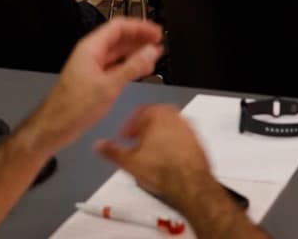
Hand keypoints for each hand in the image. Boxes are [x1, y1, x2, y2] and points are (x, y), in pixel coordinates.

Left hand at [27, 18, 162, 151]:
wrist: (54, 127)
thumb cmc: (74, 107)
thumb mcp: (108, 86)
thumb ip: (132, 67)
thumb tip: (151, 51)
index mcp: (91, 48)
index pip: (118, 27)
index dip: (139, 27)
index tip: (156, 32)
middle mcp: (91, 54)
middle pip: (119, 37)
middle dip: (139, 38)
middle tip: (158, 43)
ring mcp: (92, 67)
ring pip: (117, 52)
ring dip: (136, 52)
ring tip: (154, 55)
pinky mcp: (94, 80)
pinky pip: (115, 66)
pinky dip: (129, 66)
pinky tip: (140, 70)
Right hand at [94, 105, 218, 213]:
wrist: (189, 184)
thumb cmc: (164, 170)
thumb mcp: (128, 162)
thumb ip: (111, 151)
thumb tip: (99, 145)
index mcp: (156, 114)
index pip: (138, 113)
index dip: (128, 127)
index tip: (125, 137)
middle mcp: (174, 117)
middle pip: (155, 118)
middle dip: (144, 130)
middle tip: (136, 143)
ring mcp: (188, 128)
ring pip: (168, 128)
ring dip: (158, 137)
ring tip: (150, 153)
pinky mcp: (198, 141)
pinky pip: (181, 138)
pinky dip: (172, 145)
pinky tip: (166, 160)